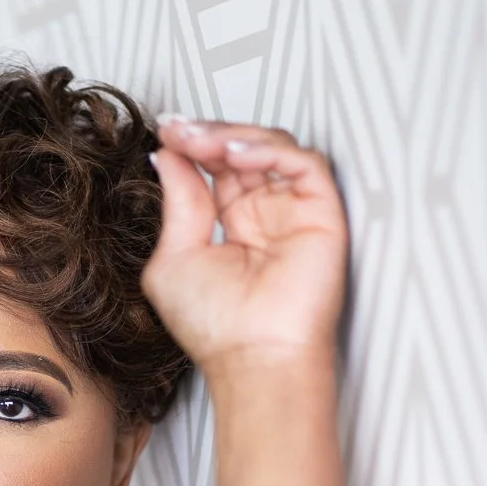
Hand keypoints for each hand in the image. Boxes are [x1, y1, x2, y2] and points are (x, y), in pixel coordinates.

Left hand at [143, 119, 347, 380]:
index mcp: (232, 225)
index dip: (192, 144)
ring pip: (272, 148)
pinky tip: (236, 155)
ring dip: (234, 136)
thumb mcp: (174, 257)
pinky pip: (303, 162)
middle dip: (208, 134)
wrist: (251, 356)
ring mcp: (294, 211)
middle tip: (179, 129)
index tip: (165, 129)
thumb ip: (178, 203)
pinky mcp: (321, 212)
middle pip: (242, 151)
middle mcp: (266, 214)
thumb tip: (167, 155)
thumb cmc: (212, 325)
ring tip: (203, 143)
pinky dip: (269, 149)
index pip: (215, 169)